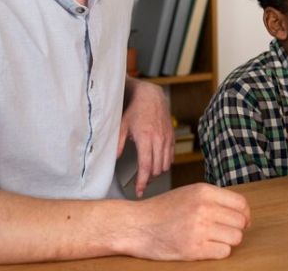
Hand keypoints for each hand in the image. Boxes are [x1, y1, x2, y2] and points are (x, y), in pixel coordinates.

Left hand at [119, 78, 173, 196]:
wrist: (152, 97)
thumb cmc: (135, 110)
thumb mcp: (122, 126)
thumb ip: (118, 143)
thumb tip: (115, 159)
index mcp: (146, 138)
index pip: (146, 166)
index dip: (142, 182)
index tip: (139, 191)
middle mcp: (159, 139)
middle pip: (157, 169)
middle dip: (149, 180)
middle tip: (140, 185)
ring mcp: (167, 139)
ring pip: (165, 165)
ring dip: (157, 173)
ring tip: (147, 176)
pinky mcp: (172, 138)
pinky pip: (171, 157)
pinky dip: (164, 164)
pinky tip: (156, 165)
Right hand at [129, 183, 250, 260]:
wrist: (136, 225)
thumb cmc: (162, 210)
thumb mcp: (190, 193)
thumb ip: (214, 199)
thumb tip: (242, 213)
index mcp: (204, 191)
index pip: (241, 204)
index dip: (245, 215)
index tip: (242, 221)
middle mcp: (203, 208)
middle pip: (240, 222)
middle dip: (235, 229)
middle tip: (222, 232)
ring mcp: (199, 229)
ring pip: (235, 238)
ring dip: (227, 241)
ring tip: (212, 239)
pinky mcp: (193, 249)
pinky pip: (223, 252)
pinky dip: (218, 252)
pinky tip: (206, 247)